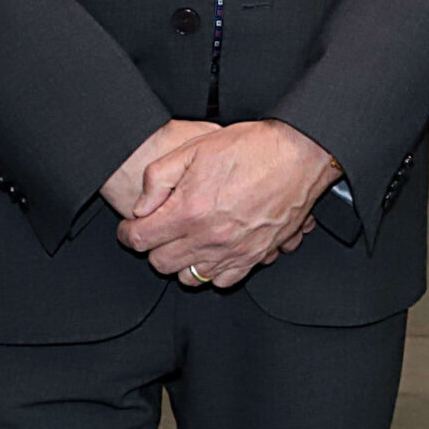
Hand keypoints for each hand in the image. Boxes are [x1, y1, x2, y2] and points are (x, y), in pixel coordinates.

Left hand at [116, 120, 340, 288]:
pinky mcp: (255, 255)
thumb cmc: (254, 147)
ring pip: (189, 277)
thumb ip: (159, 178)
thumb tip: (142, 206)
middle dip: (153, 246)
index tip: (132, 226)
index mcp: (189, 211)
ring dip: (181, 261)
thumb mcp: (195, 148)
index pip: (139, 240)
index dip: (128, 232)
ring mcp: (233, 250)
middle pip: (160, 263)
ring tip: (186, 241)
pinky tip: (212, 251)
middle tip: (160, 229)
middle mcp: (209, 237)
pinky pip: (223, 281)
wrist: (300, 154)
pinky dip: (212, 271)